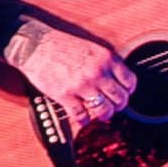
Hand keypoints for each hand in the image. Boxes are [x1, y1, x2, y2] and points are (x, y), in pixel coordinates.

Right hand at [4, 19, 136, 127]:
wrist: (37, 46)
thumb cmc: (63, 45)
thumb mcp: (93, 48)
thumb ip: (106, 63)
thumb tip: (117, 79)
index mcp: (107, 59)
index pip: (129, 81)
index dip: (129, 91)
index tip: (125, 94)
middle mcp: (97, 73)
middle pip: (120, 98)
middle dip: (119, 106)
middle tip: (114, 107)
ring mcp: (82, 85)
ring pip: (104, 110)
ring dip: (104, 115)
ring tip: (102, 115)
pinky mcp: (65, 96)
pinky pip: (81, 115)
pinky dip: (84, 120)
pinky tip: (83, 119)